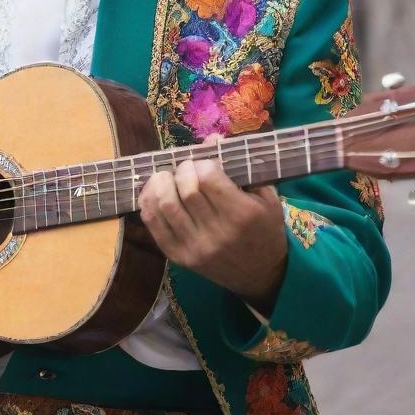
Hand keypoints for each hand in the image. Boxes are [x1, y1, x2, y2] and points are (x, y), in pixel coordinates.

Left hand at [139, 158, 286, 313]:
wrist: (262, 276)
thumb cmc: (266, 230)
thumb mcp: (266, 197)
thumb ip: (241, 166)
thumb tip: (212, 138)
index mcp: (242, 215)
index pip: (208, 178)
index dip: (202, 163)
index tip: (205, 163)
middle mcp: (218, 233)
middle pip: (186, 190)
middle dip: (182, 170)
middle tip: (186, 168)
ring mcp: (196, 248)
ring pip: (165, 206)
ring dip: (161, 183)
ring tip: (167, 176)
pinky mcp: (179, 258)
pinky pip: (154, 225)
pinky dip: (148, 203)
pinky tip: (155, 192)